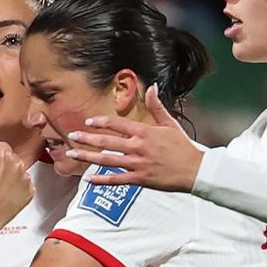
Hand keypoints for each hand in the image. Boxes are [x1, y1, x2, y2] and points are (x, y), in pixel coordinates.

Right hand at [0, 142, 33, 235]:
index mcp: (2, 155)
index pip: (2, 147)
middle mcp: (17, 164)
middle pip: (13, 159)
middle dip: (6, 166)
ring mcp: (25, 178)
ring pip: (21, 173)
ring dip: (14, 178)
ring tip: (1, 190)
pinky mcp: (30, 190)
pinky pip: (26, 186)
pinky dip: (19, 190)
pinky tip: (8, 196)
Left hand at [66, 85, 203, 191]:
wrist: (195, 170)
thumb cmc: (183, 147)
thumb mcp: (170, 123)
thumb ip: (157, 106)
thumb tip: (153, 87)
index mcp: (145, 132)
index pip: (117, 124)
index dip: (101, 122)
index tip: (88, 122)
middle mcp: (138, 147)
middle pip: (107, 141)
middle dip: (87, 138)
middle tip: (71, 136)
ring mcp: (138, 164)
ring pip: (107, 160)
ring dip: (88, 156)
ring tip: (72, 153)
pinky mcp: (140, 179)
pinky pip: (117, 180)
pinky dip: (102, 179)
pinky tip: (88, 178)